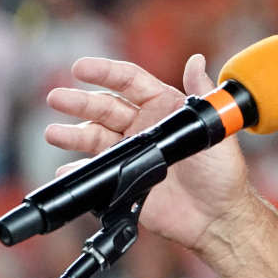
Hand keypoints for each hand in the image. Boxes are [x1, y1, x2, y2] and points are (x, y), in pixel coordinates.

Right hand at [44, 53, 250, 251]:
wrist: (216, 217)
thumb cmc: (223, 172)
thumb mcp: (214, 129)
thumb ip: (201, 94)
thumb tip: (196, 60)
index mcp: (165, 107)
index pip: (130, 82)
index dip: (105, 72)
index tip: (81, 67)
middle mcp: (144, 126)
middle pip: (105, 107)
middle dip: (79, 101)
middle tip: (56, 97)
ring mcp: (131, 152)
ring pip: (94, 136)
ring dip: (72, 133)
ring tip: (54, 133)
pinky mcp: (124, 179)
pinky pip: (95, 172)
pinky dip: (77, 171)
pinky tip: (65, 169)